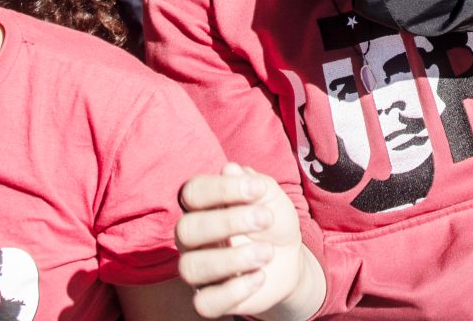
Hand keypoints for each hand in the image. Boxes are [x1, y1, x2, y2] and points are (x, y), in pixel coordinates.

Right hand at [176, 165, 311, 319]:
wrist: (287, 257)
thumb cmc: (271, 220)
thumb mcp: (270, 198)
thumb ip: (253, 183)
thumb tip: (230, 169)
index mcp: (202, 206)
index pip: (192, 192)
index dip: (222, 188)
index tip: (258, 189)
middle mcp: (192, 238)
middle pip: (185, 229)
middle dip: (228, 222)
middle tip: (265, 219)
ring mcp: (199, 269)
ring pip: (191, 268)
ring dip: (233, 259)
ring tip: (267, 253)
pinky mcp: (210, 298)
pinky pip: (205, 303)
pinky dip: (235, 291)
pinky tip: (259, 277)